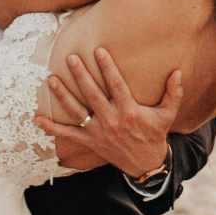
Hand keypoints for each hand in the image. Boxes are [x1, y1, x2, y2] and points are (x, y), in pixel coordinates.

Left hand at [33, 46, 182, 176]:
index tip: (98, 51)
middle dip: (81, 75)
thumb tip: (178, 72)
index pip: (116, 84)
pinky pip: (68, 134)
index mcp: (129, 111)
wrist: (145, 163)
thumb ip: (173, 93)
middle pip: (92, 94)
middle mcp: (112, 120)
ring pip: (77, 111)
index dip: (107, 67)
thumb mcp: (167, 114)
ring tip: (50, 79)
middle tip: (70, 58)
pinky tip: (37, 119)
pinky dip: (52, 128)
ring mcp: (98, 131)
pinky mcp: (90, 141)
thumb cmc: (155, 134)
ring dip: (63, 95)